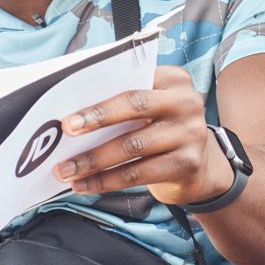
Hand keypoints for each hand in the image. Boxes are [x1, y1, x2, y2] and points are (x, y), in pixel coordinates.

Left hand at [52, 66, 233, 203]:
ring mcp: (191, 134)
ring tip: (64, 170)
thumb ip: (124, 99)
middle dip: (96, 119)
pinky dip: (105, 181)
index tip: (69, 111)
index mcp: (175, 79)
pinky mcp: (187, 164)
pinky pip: (137, 174)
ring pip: (132, 145)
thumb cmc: (160, 129)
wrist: (200, 167)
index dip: (100, 94)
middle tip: (65, 132)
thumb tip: (73, 112)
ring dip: (93, 159)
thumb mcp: (152, 107)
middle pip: (136, 106)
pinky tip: (83, 185)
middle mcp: (187, 102)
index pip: (134, 80)